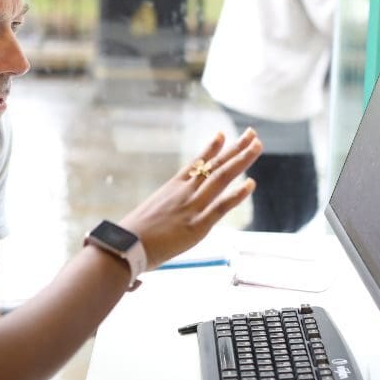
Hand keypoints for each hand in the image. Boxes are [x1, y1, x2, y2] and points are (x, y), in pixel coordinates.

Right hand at [121, 128, 260, 268]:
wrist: (122, 247)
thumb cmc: (129, 236)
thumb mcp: (147, 215)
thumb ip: (159, 212)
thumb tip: (157, 219)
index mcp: (171, 189)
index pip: (196, 164)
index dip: (211, 149)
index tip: (222, 134)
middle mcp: (184, 193)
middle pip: (215, 166)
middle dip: (235, 148)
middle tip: (252, 133)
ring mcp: (191, 208)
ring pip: (221, 178)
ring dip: (241, 160)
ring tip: (257, 145)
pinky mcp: (196, 227)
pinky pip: (220, 207)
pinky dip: (237, 195)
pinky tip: (251, 183)